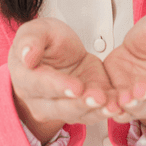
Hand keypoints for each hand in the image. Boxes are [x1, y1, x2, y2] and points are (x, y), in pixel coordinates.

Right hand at [9, 17, 123, 128]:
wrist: (61, 52)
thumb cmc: (45, 42)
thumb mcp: (37, 30)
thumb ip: (30, 40)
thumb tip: (27, 56)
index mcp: (25, 79)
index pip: (40, 85)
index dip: (58, 86)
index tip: (75, 87)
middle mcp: (40, 100)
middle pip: (60, 107)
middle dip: (81, 103)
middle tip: (98, 97)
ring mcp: (61, 108)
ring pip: (79, 114)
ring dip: (97, 110)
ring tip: (113, 105)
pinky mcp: (82, 109)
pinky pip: (95, 113)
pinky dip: (108, 110)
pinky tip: (119, 106)